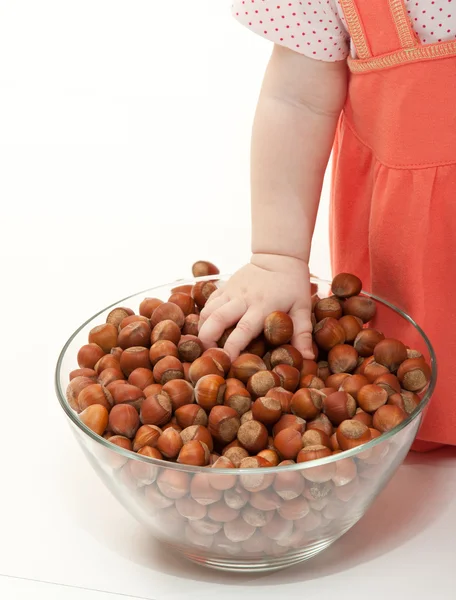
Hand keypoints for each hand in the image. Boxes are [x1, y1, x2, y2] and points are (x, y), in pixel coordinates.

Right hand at [198, 253, 313, 360]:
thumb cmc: (293, 285)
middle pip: (217, 320)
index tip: (228, 363)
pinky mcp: (225, 286)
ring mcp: (231, 291)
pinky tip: (207, 329)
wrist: (279, 257)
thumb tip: (308, 358)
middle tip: (209, 356)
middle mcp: (243, 299)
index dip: (232, 348)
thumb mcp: (302, 308)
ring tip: (205, 345)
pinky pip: (208, 302)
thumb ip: (303, 334)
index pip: (243, 330)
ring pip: (207, 311)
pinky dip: (203, 317)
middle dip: (207, 340)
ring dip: (202, 329)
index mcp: (263, 306)